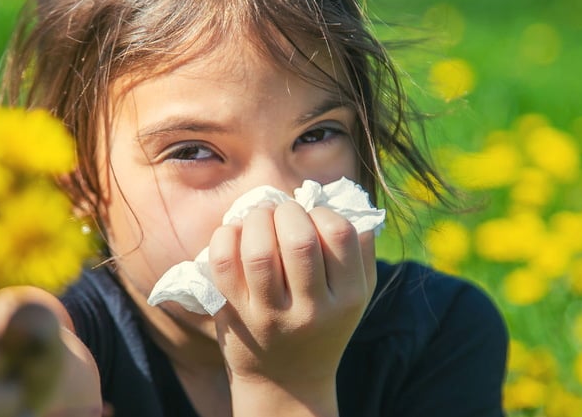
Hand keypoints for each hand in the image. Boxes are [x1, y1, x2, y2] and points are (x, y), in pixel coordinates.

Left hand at [208, 200, 376, 415]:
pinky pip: (222, 262)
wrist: (285, 382)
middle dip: (287, 211)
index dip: (321, 212)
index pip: (340, 233)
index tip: (312, 218)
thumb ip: (359, 249)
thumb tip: (340, 197)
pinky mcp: (234, 315)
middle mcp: (311, 310)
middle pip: (299, 239)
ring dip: (256, 219)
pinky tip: (236, 234)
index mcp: (347, 298)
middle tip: (282, 213)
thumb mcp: (356, 295)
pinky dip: (225, 235)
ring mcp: (269, 315)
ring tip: (259, 218)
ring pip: (259, 250)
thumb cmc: (323, 324)